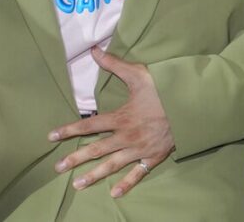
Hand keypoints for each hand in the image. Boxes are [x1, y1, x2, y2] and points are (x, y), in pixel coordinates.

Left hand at [48, 46, 174, 197]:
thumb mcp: (137, 73)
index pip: (88, 125)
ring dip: (94, 175)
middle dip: (75, 158)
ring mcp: (139, 150)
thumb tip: (93, 50)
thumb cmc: (164, 88)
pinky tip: (114, 193)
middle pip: (95, 150)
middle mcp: (126, 137)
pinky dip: (126, 184)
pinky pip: (138, 174)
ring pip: (112, 165)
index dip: (69, 130)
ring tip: (77, 184)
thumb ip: (113, 63)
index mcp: (120, 118)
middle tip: (57, 167)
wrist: (191, 105)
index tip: (52, 136)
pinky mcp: (153, 157)